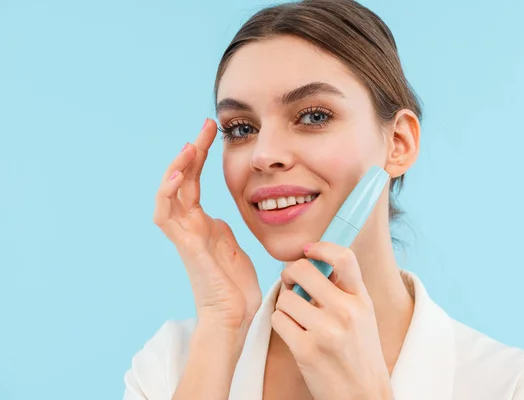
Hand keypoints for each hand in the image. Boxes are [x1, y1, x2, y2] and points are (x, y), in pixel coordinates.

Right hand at [153, 118, 261, 331]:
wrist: (234, 316)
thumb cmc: (234, 285)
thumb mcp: (232, 247)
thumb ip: (221, 229)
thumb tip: (218, 216)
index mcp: (202, 223)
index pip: (195, 181)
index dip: (200, 156)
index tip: (211, 132)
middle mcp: (190, 225)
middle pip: (183, 180)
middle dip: (193, 151)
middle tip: (206, 125)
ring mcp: (185, 235)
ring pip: (169, 193)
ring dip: (178, 167)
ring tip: (190, 145)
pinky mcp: (186, 246)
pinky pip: (167, 216)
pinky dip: (168, 194)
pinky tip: (179, 175)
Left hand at [272, 242, 392, 399]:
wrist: (363, 395)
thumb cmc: (358, 353)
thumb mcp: (362, 315)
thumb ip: (344, 289)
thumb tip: (312, 261)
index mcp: (361, 300)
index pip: (344, 257)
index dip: (321, 247)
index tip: (308, 250)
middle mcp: (346, 312)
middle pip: (302, 270)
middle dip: (289, 274)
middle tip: (291, 283)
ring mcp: (326, 331)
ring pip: (285, 298)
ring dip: (285, 306)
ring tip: (297, 318)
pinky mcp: (306, 350)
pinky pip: (278, 320)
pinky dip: (280, 324)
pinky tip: (293, 333)